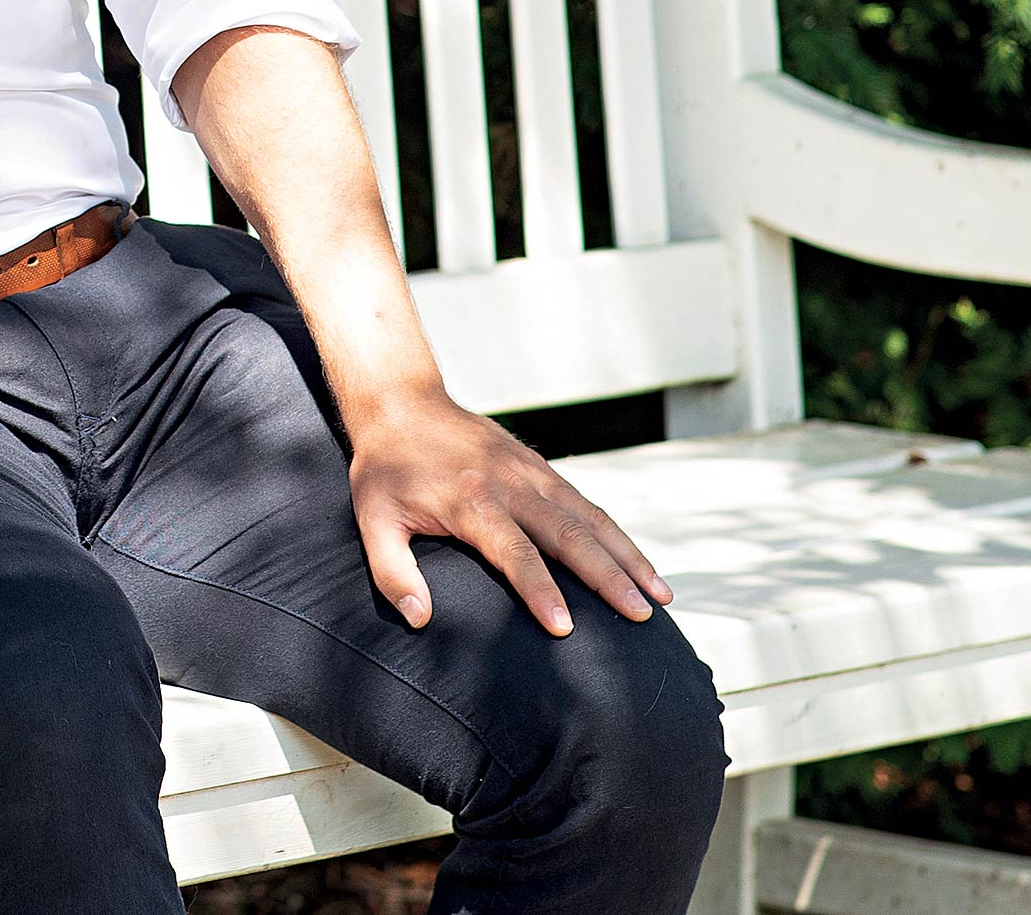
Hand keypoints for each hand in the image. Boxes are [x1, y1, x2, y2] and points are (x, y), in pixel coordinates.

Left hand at [345, 389, 670, 636]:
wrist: (402, 402)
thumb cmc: (385, 468)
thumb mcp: (371, 518)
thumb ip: (392, 571)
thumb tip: (419, 620)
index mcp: (471, 502)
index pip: (515, 552)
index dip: (541, 590)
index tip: (566, 629)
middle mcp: (511, 486)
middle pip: (569, 535)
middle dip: (609, 577)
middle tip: (642, 615)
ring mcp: (530, 474)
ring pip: (589, 517)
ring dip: (627, 556)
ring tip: (659, 596)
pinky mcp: (540, 468)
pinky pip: (585, 503)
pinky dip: (616, 534)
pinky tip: (637, 563)